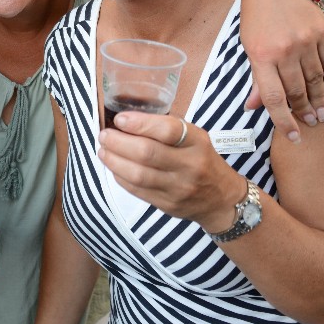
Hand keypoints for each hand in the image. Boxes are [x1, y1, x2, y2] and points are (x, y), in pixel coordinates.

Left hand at [97, 113, 238, 230]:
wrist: (221, 200)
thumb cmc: (202, 160)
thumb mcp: (195, 138)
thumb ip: (167, 129)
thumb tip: (127, 120)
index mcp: (197, 142)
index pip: (168, 130)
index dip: (139, 124)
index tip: (119, 119)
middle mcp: (189, 165)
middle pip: (147, 153)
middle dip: (118, 142)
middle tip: (104, 135)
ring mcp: (178, 188)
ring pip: (138, 175)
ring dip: (114, 161)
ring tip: (102, 150)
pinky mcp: (167, 205)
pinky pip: (137, 190)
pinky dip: (120, 177)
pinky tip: (114, 167)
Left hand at [240, 0, 323, 143]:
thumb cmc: (257, 19)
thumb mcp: (249, 46)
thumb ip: (256, 78)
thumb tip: (253, 108)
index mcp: (261, 56)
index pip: (273, 97)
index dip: (284, 121)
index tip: (294, 136)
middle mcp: (284, 50)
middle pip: (298, 90)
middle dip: (305, 111)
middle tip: (312, 123)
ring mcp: (305, 40)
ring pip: (316, 79)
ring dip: (320, 100)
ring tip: (323, 114)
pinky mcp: (321, 32)